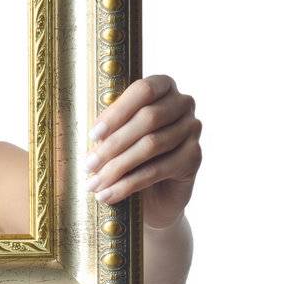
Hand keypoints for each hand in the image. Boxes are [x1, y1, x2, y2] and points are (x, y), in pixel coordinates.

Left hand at [84, 74, 201, 228]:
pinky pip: (158, 169)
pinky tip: (109, 195)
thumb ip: (109, 129)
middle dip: (113, 144)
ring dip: (117, 167)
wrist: (152, 196)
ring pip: (151, 145)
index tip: (93, 135)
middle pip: (148, 118)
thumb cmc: (128, 157)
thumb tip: (95, 138)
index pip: (143, 90)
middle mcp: (183, 103)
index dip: (117, 112)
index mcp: (163, 87)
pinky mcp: (194, 157)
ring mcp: (192, 129)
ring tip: (94, 184)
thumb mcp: (115, 139)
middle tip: (88, 165)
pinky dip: (129, 184)